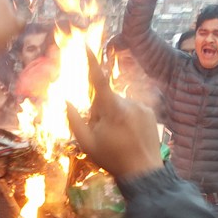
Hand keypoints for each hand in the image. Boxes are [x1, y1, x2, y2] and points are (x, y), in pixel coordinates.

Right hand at [67, 49, 162, 179]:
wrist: (144, 172)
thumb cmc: (112, 159)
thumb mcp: (87, 143)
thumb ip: (75, 120)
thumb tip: (66, 100)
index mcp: (112, 109)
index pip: (98, 80)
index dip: (91, 62)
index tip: (85, 45)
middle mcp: (128, 102)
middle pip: (107, 99)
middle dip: (101, 111)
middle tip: (104, 134)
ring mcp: (142, 107)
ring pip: (120, 105)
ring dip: (116, 116)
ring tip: (119, 138)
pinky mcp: (150, 113)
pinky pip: (133, 109)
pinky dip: (128, 119)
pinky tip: (130, 136)